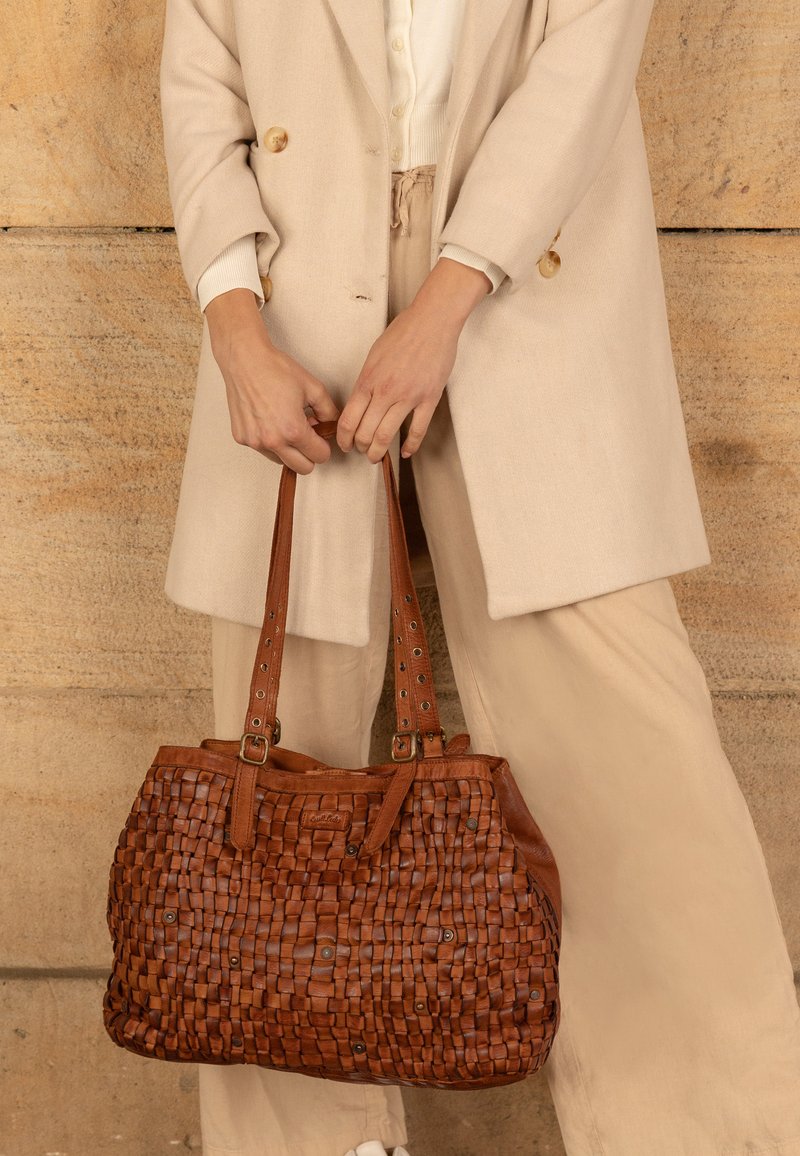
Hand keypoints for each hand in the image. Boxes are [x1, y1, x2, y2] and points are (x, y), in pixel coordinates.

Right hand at [205, 288, 340, 473]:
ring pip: (282, 461)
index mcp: (293, 430)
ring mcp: (255, 442)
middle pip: (303, 468)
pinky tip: (269, 420)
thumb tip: (330, 425)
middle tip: (307, 436)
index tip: (320, 436)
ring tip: (286, 424)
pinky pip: (263, 450)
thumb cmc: (275, 370)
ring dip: (288, 449)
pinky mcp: (242, 438)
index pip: (320, 457)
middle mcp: (272, 441)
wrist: (245, 360)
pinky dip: (270, 442)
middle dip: (309, 454)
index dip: (324, 446)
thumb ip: (329, 411)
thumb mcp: (313, 387)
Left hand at [336, 259, 491, 462]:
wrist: (432, 321)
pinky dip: (410, 445)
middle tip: (360, 451)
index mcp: (368, 380)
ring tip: (376, 456)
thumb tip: (360, 401)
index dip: (344, 438)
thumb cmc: (403, 332)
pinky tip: (405, 452)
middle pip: (365, 432)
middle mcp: (385, 391)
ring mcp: (408, 397)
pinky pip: (417, 430)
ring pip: (386, 435)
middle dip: (359, 447)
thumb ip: (367, 381)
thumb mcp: (374, 355)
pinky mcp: (429, 399)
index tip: (344, 444)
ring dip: (378, 452)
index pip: (348, 419)